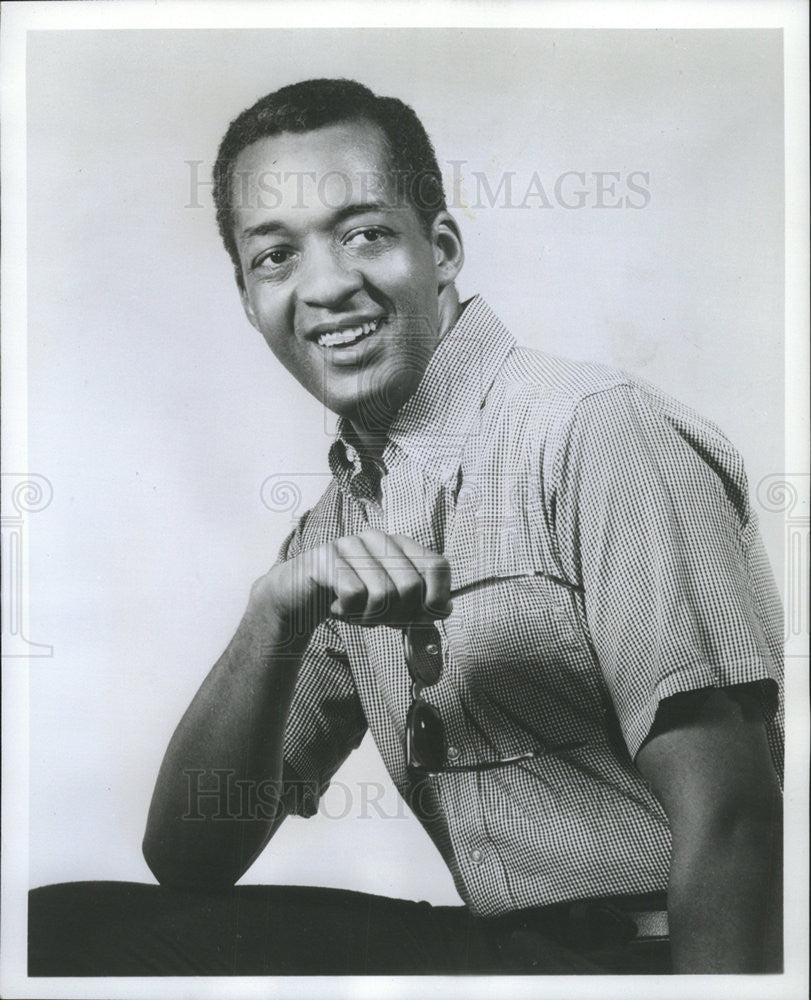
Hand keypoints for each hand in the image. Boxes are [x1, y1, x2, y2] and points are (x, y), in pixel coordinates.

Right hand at [251, 530, 452, 634]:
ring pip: (383, 593)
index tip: (424, 617)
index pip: (438, 566)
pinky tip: (336, 606)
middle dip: (397, 615)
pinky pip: (354, 595)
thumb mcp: (390, 606)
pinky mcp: (325, 558)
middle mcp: (378, 538)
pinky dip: (347, 612)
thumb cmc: (348, 600)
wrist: (297, 600)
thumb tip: (444, 609)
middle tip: (377, 618)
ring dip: (369, 617)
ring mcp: (350, 545)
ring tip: (353, 611)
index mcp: (400, 545)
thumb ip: (419, 607)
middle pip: (412, 585)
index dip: (437, 598)